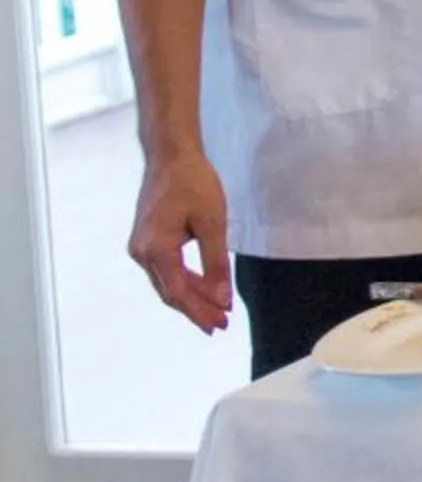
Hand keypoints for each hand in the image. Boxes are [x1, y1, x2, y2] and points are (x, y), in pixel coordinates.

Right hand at [128, 147, 231, 333]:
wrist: (171, 156)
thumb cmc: (193, 183)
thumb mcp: (212, 223)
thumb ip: (216, 262)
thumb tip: (221, 297)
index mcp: (156, 250)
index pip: (178, 292)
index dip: (200, 311)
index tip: (220, 324)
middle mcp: (141, 253)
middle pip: (170, 291)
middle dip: (196, 310)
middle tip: (220, 325)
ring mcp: (141, 247)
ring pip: (167, 282)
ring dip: (191, 297)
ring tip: (216, 310)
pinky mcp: (146, 241)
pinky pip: (165, 269)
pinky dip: (184, 280)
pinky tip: (202, 288)